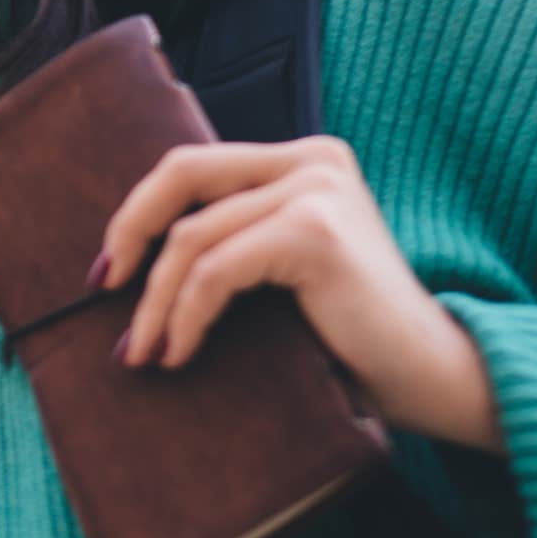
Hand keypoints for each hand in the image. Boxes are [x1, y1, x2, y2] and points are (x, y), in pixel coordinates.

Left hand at [93, 136, 503, 453]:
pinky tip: (178, 354)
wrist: (433, 378)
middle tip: (103, 291)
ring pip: (192, 237)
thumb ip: (232, 236)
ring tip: (140, 353)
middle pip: (181, 174)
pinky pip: (215, 270)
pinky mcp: (315, 231)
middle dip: (129, 232)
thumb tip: (126, 253)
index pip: (193, 165)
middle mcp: (312, 159)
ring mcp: (316, 189)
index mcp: (302, 159)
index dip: (138, 212)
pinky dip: (185, 316)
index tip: (108, 270)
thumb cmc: (349, 335)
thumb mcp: (280, 267)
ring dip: (154, 302)